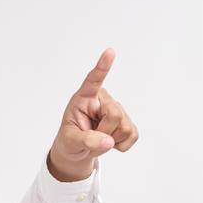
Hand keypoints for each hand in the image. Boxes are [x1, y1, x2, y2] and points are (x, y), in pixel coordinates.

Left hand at [47, 47, 138, 180]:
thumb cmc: (70, 140)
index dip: (102, 67)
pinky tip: (110, 142)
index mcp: (85, 98)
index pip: (93, 80)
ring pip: (125, 127)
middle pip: (115, 114)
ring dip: (111, 140)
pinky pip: (132, 135)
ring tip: (99, 138)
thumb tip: (109, 141)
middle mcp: (103, 99)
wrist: (78, 151)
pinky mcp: (128, 122)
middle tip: (91, 137)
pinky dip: (121, 146)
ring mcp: (118, 109)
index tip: (110, 51)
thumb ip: (86, 140)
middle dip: (104, 132)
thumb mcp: (70, 142)